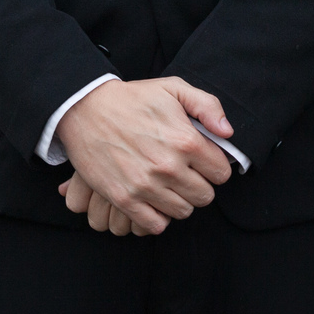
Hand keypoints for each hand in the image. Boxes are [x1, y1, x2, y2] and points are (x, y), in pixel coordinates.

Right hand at [52, 78, 233, 234]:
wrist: (86, 108)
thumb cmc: (133, 99)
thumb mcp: (174, 89)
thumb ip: (208, 106)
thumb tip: (227, 132)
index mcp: (186, 140)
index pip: (221, 173)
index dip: (215, 167)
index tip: (203, 162)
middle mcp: (169, 167)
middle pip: (204, 196)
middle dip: (199, 185)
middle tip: (186, 174)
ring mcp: (146, 186)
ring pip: (182, 212)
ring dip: (179, 200)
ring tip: (168, 185)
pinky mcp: (124, 199)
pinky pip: (155, 225)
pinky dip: (157, 216)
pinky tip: (153, 199)